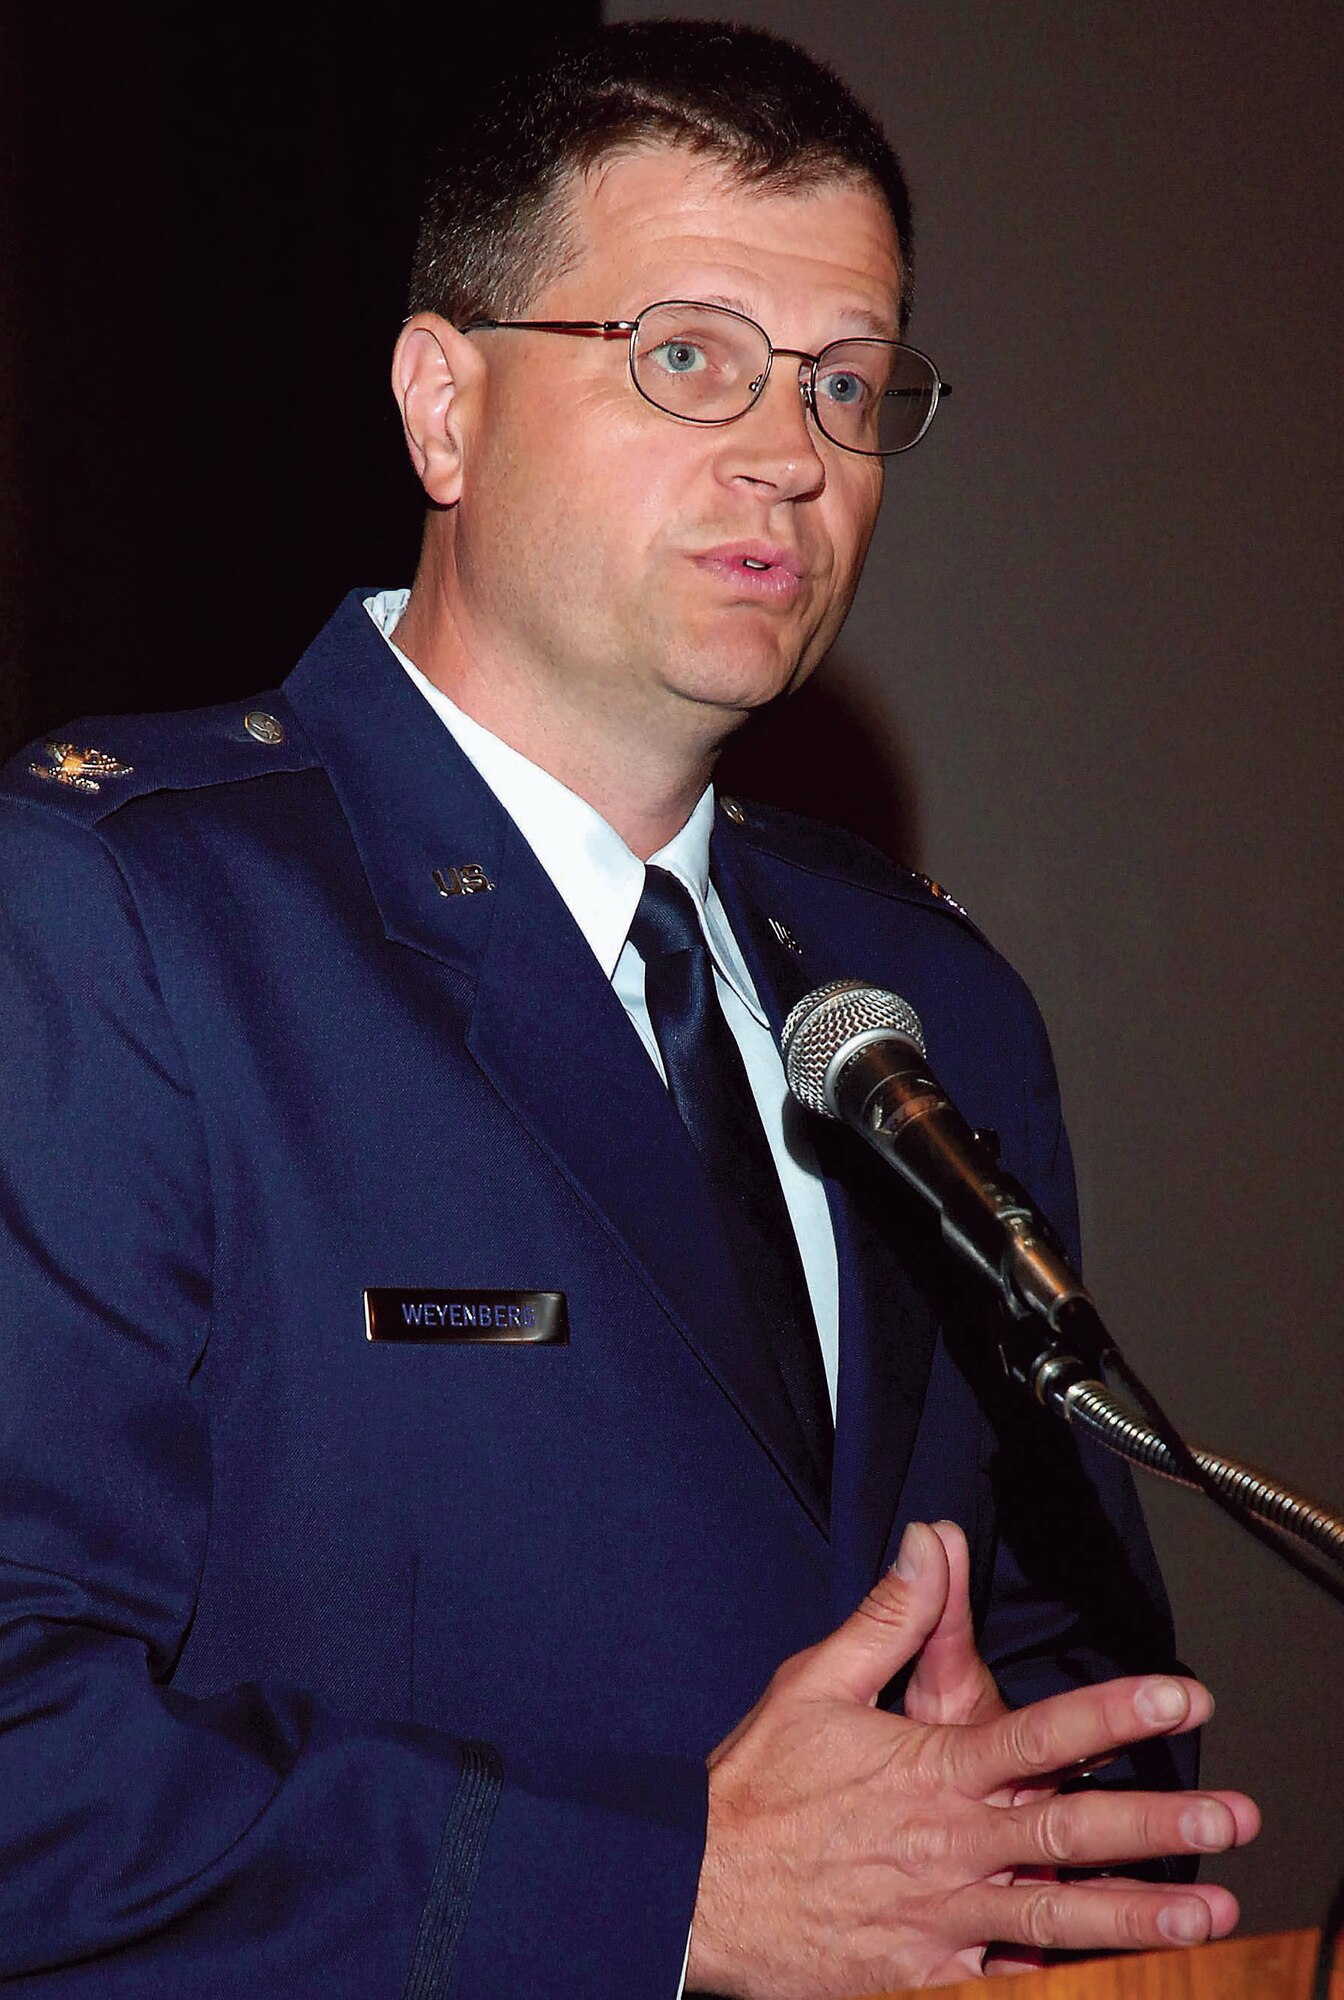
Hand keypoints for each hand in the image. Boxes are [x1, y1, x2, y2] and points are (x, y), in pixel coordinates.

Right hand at [686, 1521, 1258, 1997]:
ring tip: (1212, 1913)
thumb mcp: (813, 1683)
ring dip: (1141, 1917)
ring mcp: (943, 1921)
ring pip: (1059, 1920)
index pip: (1040, 1735)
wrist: (695, 1892)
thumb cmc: (755, 1787)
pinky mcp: (926, 1975)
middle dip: (1159, 1827)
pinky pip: (1008, 1982)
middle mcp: (949, 1846)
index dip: (1115, 1712)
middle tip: (1233, 1819)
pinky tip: (1115, 1979)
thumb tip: (930, 1542)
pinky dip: (1062, 1979)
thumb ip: (888, 1617)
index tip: (1180, 1697)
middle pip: (1070, 1836)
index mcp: (929, 1771)